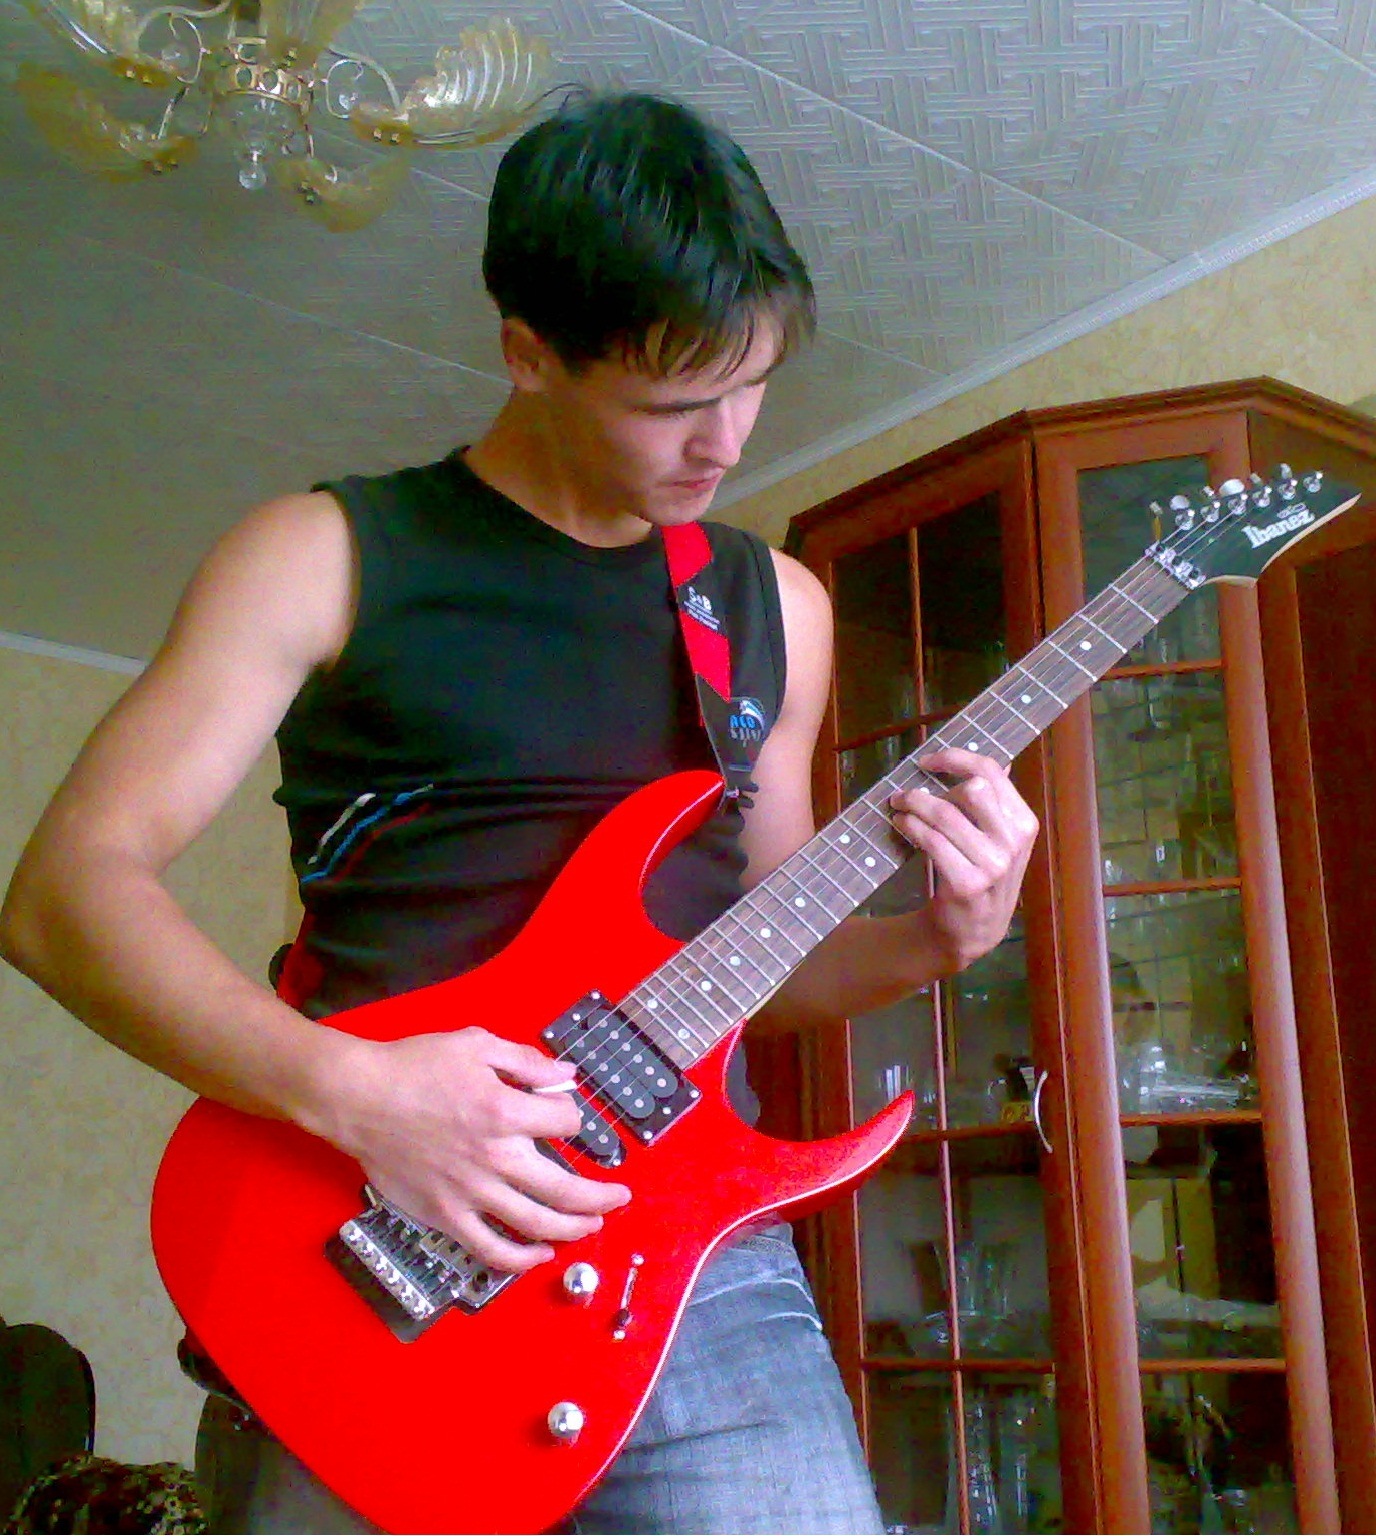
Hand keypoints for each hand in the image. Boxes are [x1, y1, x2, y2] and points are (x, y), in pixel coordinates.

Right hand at [323, 1027, 629, 1272]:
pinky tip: (540, 1254)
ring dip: (574, 1229)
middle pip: (567, 1189)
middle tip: (620, 1195)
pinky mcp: (447, 1215)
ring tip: (592, 1226)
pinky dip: (521, 1259)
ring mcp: (472, 1192)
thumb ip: (527, 1061)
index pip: (566, 1122)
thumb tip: (566, 1073)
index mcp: (506, 1111)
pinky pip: (492, 1249)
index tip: (567, 1115)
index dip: (574, 1116)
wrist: (358, 1098)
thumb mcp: (476, 1045)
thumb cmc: (413, 1067)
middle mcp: (496, 1157)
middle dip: (602, 1195)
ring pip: (537, 1224)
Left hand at [887, 747, 1039, 971]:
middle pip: (971, 789)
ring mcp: (993, 865)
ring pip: (945, 815)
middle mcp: (1013, 842)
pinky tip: (902, 824)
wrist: (973, 930)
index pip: (991, 772)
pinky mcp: (967, 883)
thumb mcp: (998, 840)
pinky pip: (931, 841)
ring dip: (913, 805)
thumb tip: (990, 762)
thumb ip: (993, 803)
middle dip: (931, 787)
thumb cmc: (981, 875)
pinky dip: (910, 826)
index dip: (955, 758)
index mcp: (1023, 823)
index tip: (928, 760)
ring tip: (898, 806)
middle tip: (908, 792)